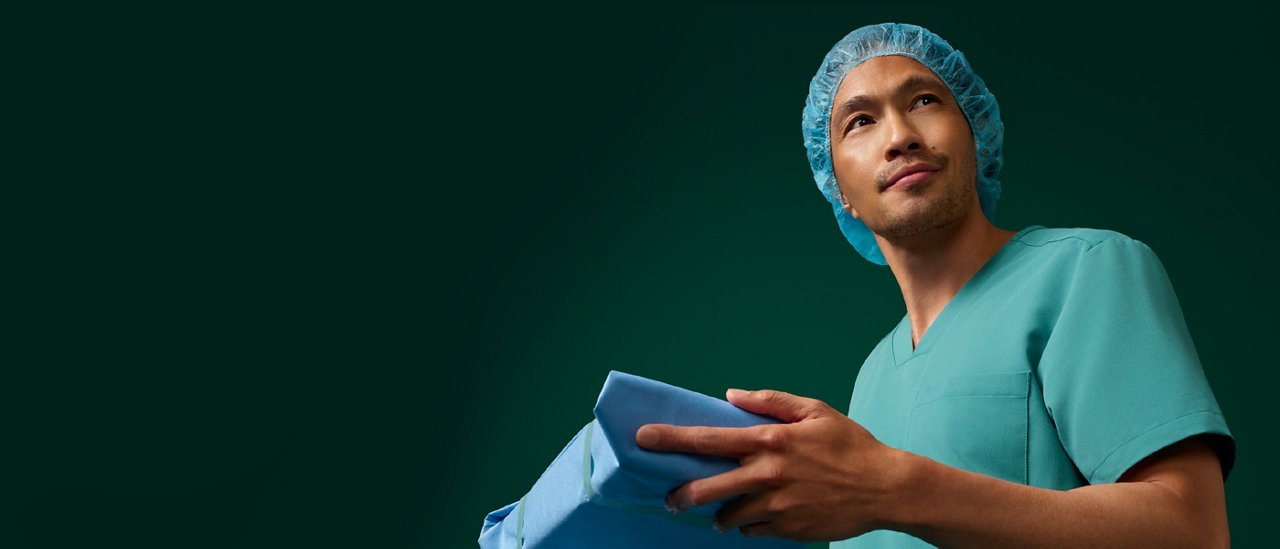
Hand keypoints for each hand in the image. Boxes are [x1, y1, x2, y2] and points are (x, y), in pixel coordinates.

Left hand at [636, 389, 907, 540]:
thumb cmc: (851, 445)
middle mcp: (767, 474)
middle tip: (672, 498)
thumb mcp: (814, 411)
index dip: (671, 439)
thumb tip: (731, 394)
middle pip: (707, 488)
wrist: (886, 488)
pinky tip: (762, 515)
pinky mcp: (787, 530)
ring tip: (726, 509)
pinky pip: (753, 531)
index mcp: (770, 440)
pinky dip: (750, 525)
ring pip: (728, 516)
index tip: (642, 438)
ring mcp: (776, 506)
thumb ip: (770, 401)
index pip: (708, 439)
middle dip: (682, 495)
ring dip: (721, 514)